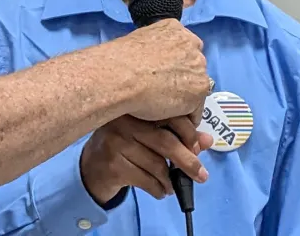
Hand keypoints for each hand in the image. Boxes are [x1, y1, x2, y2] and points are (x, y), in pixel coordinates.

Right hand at [80, 115, 212, 204]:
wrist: (92, 166)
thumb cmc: (124, 147)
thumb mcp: (149, 137)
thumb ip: (178, 136)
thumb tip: (207, 140)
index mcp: (135, 109)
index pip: (170, 116)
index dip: (189, 133)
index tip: (198, 147)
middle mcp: (122, 122)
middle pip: (166, 142)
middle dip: (188, 162)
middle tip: (201, 175)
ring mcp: (115, 142)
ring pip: (157, 165)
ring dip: (170, 181)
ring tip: (171, 185)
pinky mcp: (112, 165)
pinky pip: (146, 180)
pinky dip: (158, 190)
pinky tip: (158, 189)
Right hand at [114, 19, 209, 121]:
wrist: (120, 77)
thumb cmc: (119, 60)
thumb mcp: (137, 41)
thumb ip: (154, 48)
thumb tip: (151, 60)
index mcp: (174, 29)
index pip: (184, 47)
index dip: (174, 62)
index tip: (162, 72)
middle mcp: (191, 45)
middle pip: (193, 66)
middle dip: (182, 77)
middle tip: (162, 89)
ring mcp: (198, 68)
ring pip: (195, 88)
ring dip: (183, 97)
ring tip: (163, 106)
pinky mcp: (199, 91)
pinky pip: (194, 109)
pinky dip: (182, 115)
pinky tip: (166, 116)